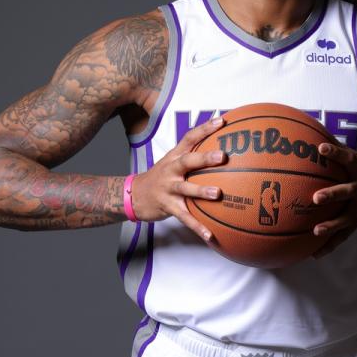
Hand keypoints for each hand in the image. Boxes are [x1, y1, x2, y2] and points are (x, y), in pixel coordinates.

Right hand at [128, 116, 226, 240]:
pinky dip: (198, 227)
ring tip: (217, 193)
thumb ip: (194, 153)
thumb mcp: (173, 161)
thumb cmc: (161, 177)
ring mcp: (168, 189)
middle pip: (188, 161)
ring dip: (201, 191)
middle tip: (223, 156)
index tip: (222, 121)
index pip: (190, 137)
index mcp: (175, 156)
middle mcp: (171, 170)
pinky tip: (211, 235)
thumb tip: (223, 147)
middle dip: (205, 158)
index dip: (205, 128)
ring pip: (185, 189)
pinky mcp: (167, 206)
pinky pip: (185, 217)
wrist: (134, 195)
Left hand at [310, 143, 356, 256]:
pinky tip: (315, 254)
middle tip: (316, 198)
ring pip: (345, 217)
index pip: (347, 158)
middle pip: (346, 192)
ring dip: (331, 225)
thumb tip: (318, 137)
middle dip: (332, 195)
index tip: (321, 148)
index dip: (335, 152)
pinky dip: (330, 244)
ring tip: (316, 231)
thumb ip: (342, 152)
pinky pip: (344, 235)